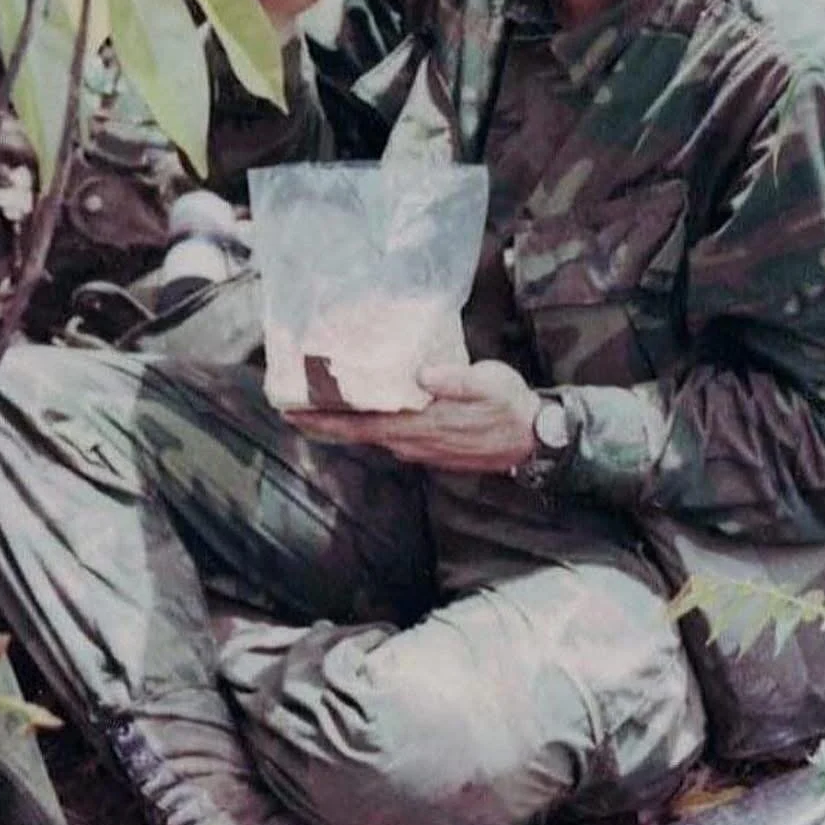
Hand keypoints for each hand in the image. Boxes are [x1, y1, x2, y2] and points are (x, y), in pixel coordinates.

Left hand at [285, 360, 539, 473]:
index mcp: (420, 426)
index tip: (293, 413)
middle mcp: (414, 443)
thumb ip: (456, 379)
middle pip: (359, 434)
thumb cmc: (509, 405)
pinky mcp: (431, 449)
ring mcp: (421, 450)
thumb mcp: (488, 382)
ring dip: (346, 425)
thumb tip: (424, 374)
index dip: (326, 420)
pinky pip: (391, 439)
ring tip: (321, 408)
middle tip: (291, 410)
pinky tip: (369, 413)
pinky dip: (372, 427)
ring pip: (374, 438)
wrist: (533, 439)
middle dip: (325, 423)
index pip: (362, 425)